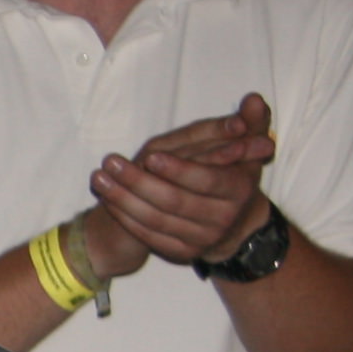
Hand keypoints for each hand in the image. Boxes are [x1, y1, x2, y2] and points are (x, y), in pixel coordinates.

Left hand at [90, 93, 274, 272]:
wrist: (234, 224)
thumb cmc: (235, 173)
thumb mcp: (247, 146)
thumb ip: (250, 121)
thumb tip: (253, 98)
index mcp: (239, 189)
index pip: (207, 180)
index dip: (179, 170)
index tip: (149, 156)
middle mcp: (222, 219)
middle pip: (174, 201)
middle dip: (139, 182)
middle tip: (110, 162)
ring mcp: (200, 239)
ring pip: (156, 220)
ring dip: (122, 199)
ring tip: (99, 178)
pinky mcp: (181, 253)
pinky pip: (147, 236)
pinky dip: (125, 217)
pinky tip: (107, 198)